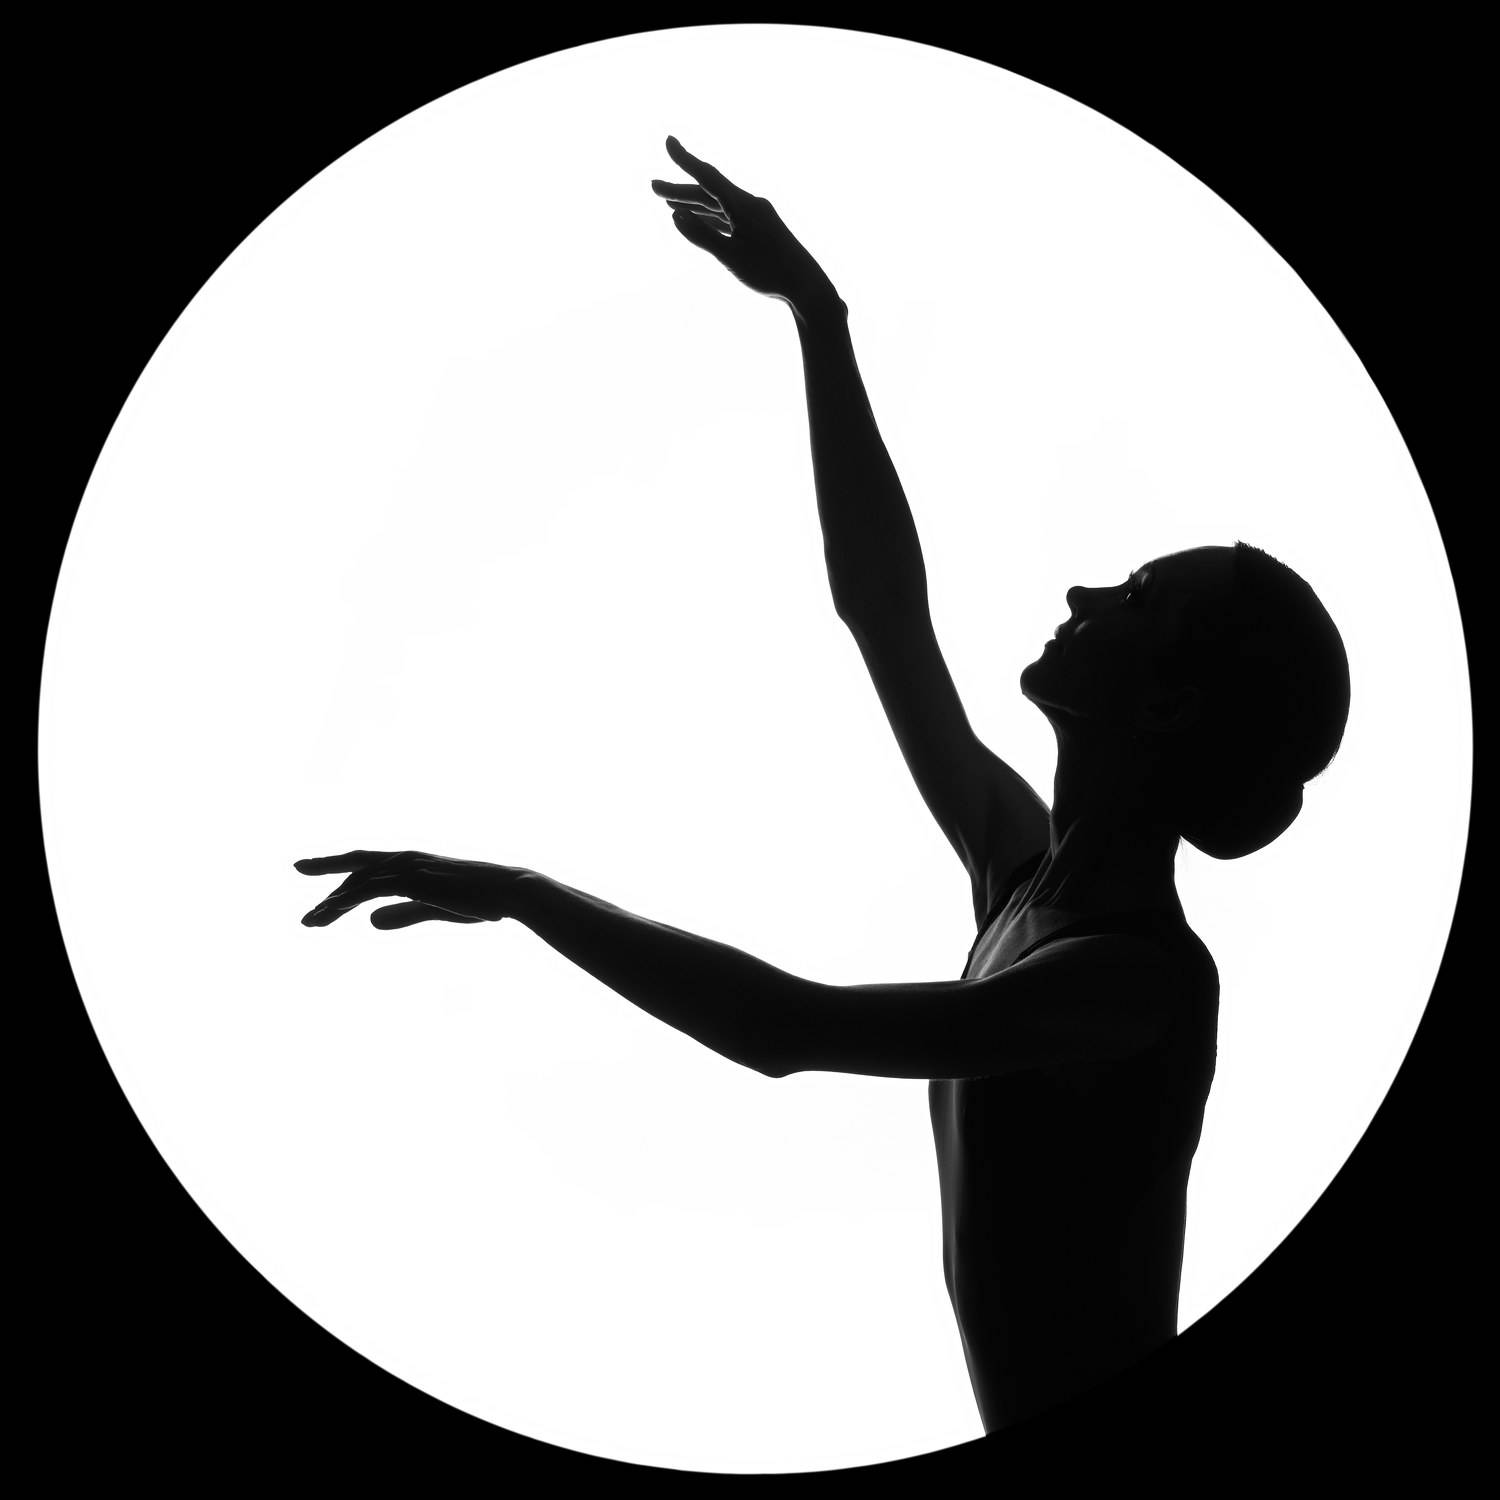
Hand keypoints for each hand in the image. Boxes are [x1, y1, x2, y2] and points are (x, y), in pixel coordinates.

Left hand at [295, 850, 523, 928]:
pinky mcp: (413, 880)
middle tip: (302, 892)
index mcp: (411, 863)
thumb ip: (402, 913)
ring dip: (332, 902)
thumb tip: (370, 923)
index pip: (365, 864)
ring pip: (358, 880)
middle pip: (355, 865)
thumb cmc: (479, 899)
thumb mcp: (433, 908)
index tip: (308, 873)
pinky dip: (348, 899)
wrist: (507, 891)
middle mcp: (405, 859)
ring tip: (309, 922)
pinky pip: (371, 888)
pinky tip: (330, 910)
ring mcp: (409, 867)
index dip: (336, 868)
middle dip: (325, 878)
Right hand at [652, 136, 837, 308]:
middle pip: (709, 192)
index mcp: (743, 206)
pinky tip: (696, 219)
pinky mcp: (759, 228)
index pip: (708, 177)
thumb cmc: (769, 272)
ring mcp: (755, 216)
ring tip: (668, 203)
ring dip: (693, 204)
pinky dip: (709, 217)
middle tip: (653, 187)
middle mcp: (750, 204)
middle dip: (680, 190)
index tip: (668, 142)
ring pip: (718, 205)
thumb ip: (702, 236)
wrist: (806, 286)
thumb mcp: (730, 257)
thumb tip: (676, 217)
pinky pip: (728, 217)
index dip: (685, 160)